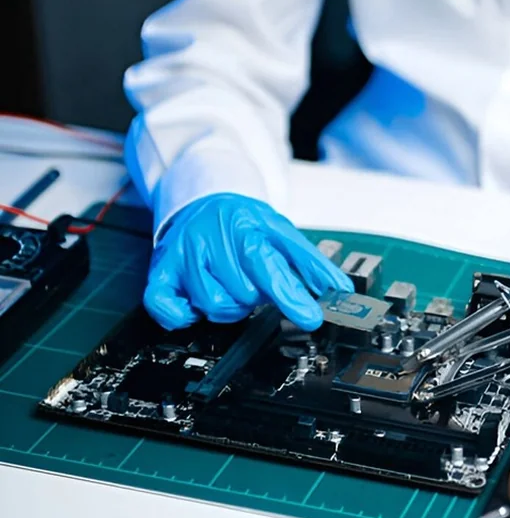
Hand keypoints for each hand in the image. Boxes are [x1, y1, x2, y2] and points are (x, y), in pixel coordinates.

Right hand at [144, 193, 352, 329]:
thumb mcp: (282, 233)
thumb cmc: (243, 221)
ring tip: (230, 283)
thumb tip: (340, 289)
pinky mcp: (160, 271)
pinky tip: (197, 302)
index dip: (291, 296)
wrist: (202, 200)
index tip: (311, 317)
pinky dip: (184, 315)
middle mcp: (210, 241)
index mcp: (245, 229)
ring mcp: (182, 256)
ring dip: (228, 305)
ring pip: (213, 306)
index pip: (269, 267)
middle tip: (252, 279)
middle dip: (255, 296)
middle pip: (243, 295)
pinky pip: (167, 309)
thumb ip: (311, 263)